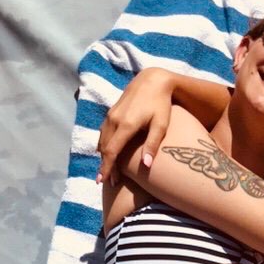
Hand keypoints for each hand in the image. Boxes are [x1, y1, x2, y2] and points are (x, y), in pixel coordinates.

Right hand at [97, 68, 176, 184]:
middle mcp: (114, 119)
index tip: (103, 181)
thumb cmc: (161, 104)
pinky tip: (107, 154)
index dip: (106, 168)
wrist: (152, 80)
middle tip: (106, 182)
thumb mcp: (161, 125)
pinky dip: (103, 145)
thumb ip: (153, 145)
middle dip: (105, 166)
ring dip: (103, 156)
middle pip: (104, 148)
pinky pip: (103, 132)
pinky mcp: (111, 112)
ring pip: (102, 140)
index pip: (111, 151)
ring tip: (107, 171)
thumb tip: (146, 166)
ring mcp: (111, 115)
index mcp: (125, 124)